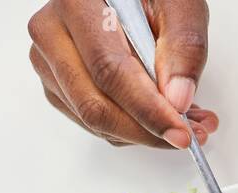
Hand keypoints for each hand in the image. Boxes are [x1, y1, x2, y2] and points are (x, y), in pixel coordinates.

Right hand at [28, 0, 216, 147]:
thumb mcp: (178, 4)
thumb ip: (184, 46)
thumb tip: (177, 99)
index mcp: (76, 3)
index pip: (109, 70)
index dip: (147, 109)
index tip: (180, 132)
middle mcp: (51, 33)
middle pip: (95, 104)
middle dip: (146, 130)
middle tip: (189, 135)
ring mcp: (48, 62)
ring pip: (92, 120)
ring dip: (142, 132)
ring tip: (185, 121)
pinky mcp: (56, 84)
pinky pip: (92, 123)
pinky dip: (130, 128)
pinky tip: (158, 116)